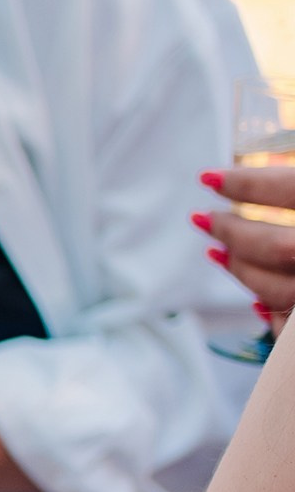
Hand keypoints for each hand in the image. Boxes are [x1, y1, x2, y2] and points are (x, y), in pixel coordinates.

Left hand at [197, 167, 294, 332]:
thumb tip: (269, 167)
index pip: (291, 188)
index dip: (248, 183)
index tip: (208, 178)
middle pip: (276, 247)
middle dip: (234, 232)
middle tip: (204, 218)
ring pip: (276, 290)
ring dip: (242, 271)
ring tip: (220, 252)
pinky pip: (286, 325)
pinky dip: (269, 311)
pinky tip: (255, 302)